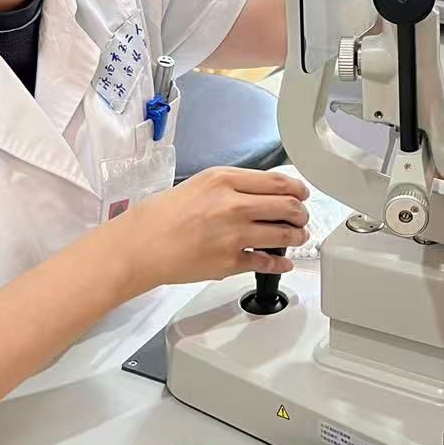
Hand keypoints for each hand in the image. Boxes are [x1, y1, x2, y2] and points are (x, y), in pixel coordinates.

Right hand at [108, 168, 309, 296]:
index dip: (298, 189)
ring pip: (283, 235)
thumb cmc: (161, 215)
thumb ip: (232, 186)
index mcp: (224, 180)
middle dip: (301, 213)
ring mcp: (233, 235)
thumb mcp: (199, 184)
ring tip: (298, 237)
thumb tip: (263, 194)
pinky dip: (280, 264)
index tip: (302, 194)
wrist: (140, 246)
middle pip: (288, 206)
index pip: (278, 181)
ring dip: (297, 237)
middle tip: (302, 217)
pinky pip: (265, 263)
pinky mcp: (229, 262)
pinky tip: (283, 263)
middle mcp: (233, 205)